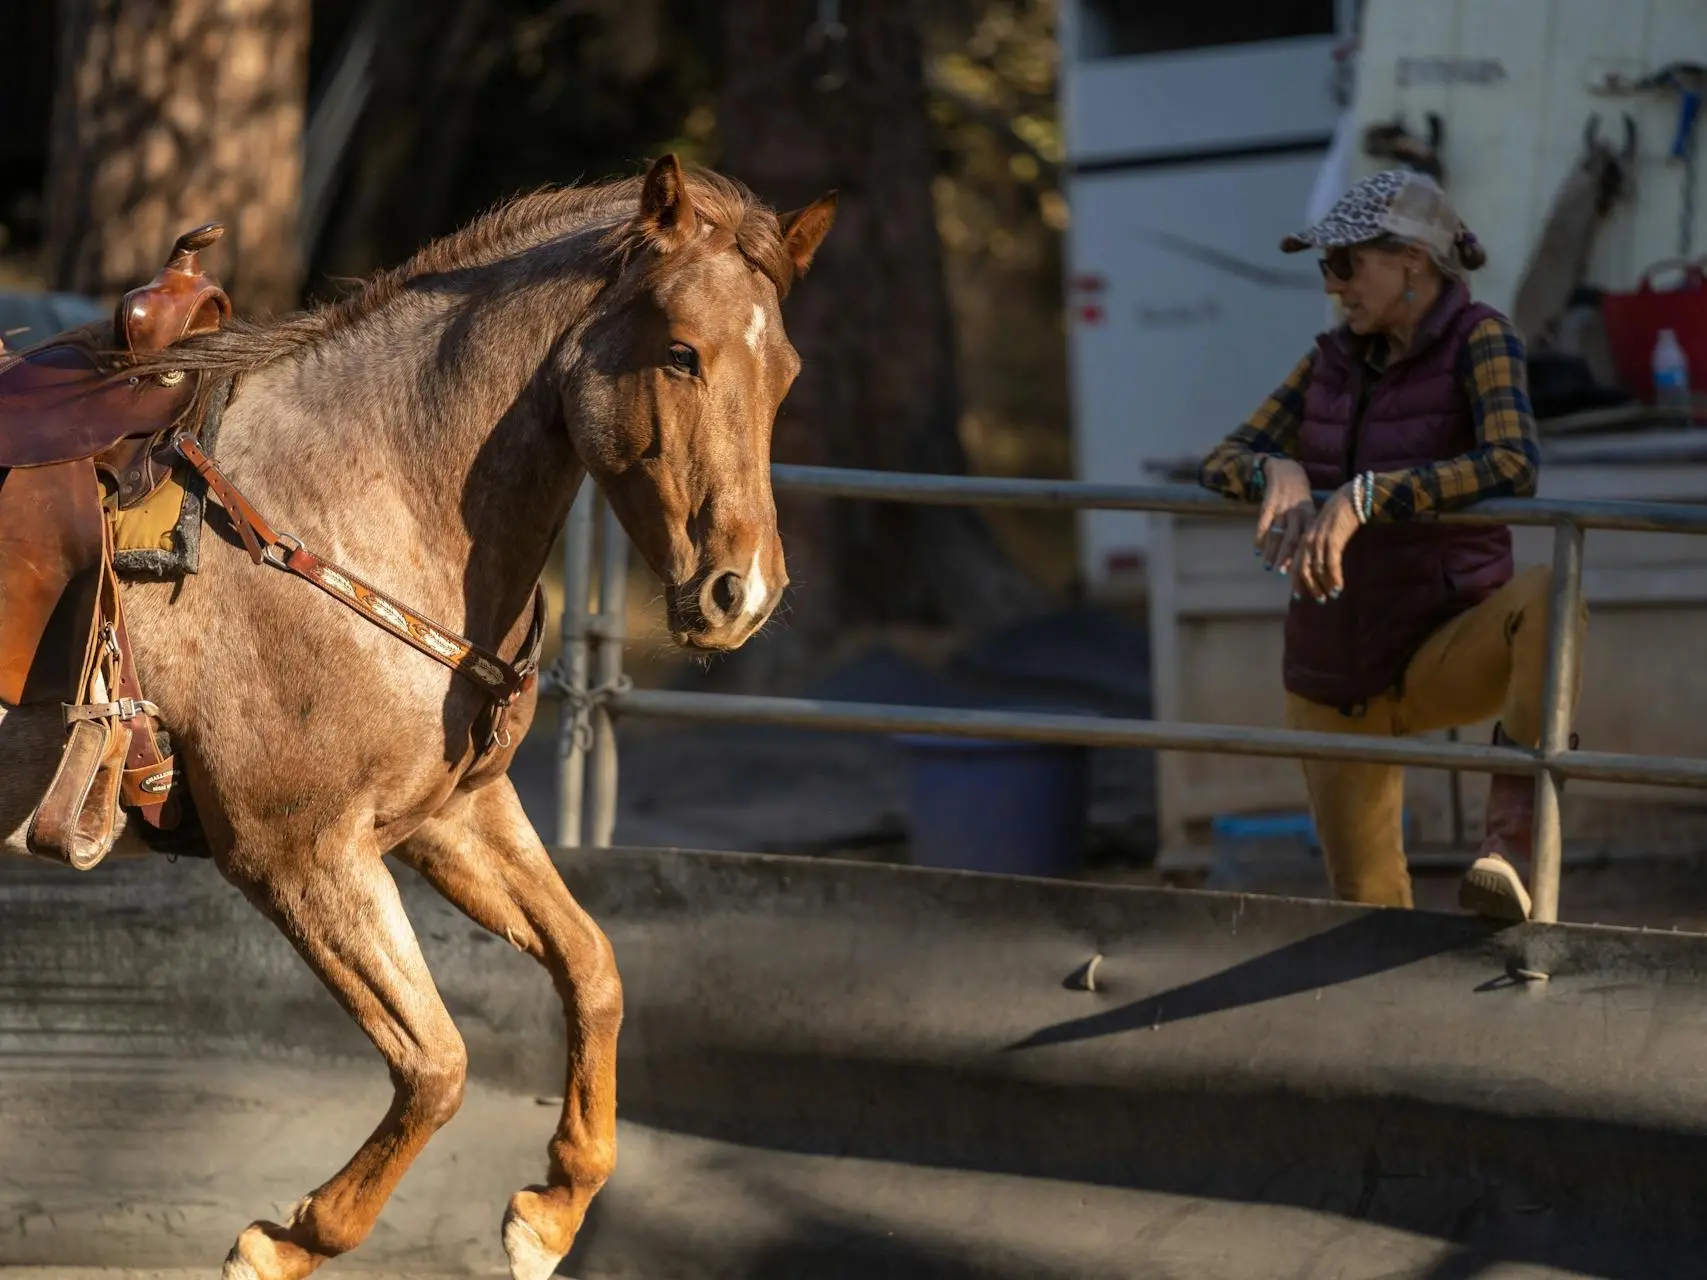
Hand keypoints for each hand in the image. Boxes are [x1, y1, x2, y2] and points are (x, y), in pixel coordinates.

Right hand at [1253, 457, 1313, 574]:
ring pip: (1277, 534)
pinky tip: (1257, 551)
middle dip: (1286, 558)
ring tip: (1267, 566)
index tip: (1302, 573)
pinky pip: (1263, 524)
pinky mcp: (1268, 505)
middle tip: (1282, 573)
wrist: (1287, 471)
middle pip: (1292, 540)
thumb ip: (1308, 529)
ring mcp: (1281, 509)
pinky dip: (1259, 538)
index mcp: (1310, 515)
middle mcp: (1297, 513)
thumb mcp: (1310, 510)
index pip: (1308, 540)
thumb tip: (1308, 555)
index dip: (1304, 557)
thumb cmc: (1300, 496)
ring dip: (1271, 551)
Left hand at [1295, 483, 1362, 602]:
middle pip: (1304, 570)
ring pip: (1318, 570)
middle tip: (1319, 600)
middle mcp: (1308, 541)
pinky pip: (1331, 565)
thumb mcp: (1325, 532)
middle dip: (1310, 587)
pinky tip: (1339, 588)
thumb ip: (1320, 548)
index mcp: (1304, 539)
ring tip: (1331, 596)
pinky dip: (1334, 579)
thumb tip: (1319, 567)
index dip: (1297, 582)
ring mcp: (1320, 541)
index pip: (1297, 565)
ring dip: (1325, 586)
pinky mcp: (1333, 540)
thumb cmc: (1339, 517)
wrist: (1351, 498)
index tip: (1299, 596)